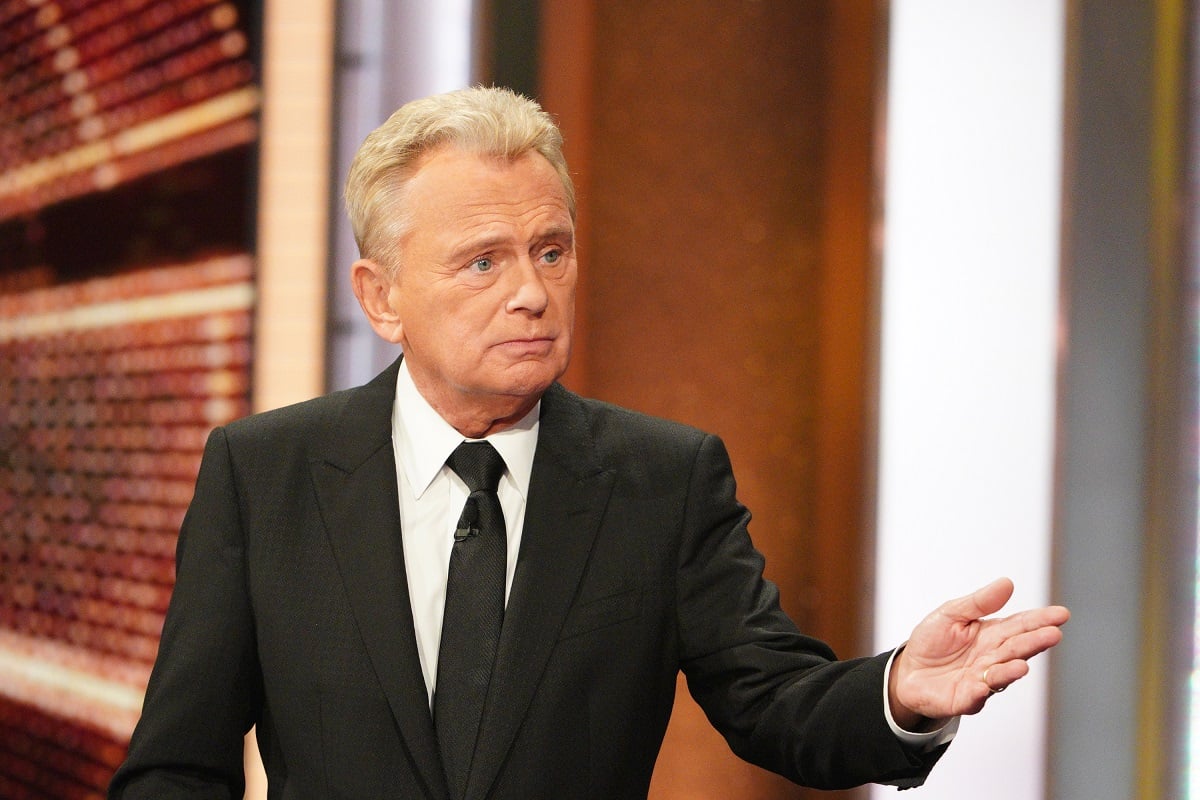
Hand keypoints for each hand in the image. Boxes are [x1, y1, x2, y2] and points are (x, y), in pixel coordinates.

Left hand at [887, 577, 1069, 730]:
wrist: (908, 671)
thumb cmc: (932, 641)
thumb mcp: (952, 614)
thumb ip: (979, 603)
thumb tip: (1007, 583)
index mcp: (992, 634)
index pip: (1020, 625)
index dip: (1041, 620)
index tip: (1061, 614)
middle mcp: (993, 658)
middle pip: (1017, 649)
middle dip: (1035, 642)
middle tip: (1053, 634)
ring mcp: (982, 679)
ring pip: (1000, 675)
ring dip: (1012, 671)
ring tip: (1022, 664)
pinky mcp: (965, 699)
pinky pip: (975, 696)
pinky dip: (981, 691)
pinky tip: (986, 684)